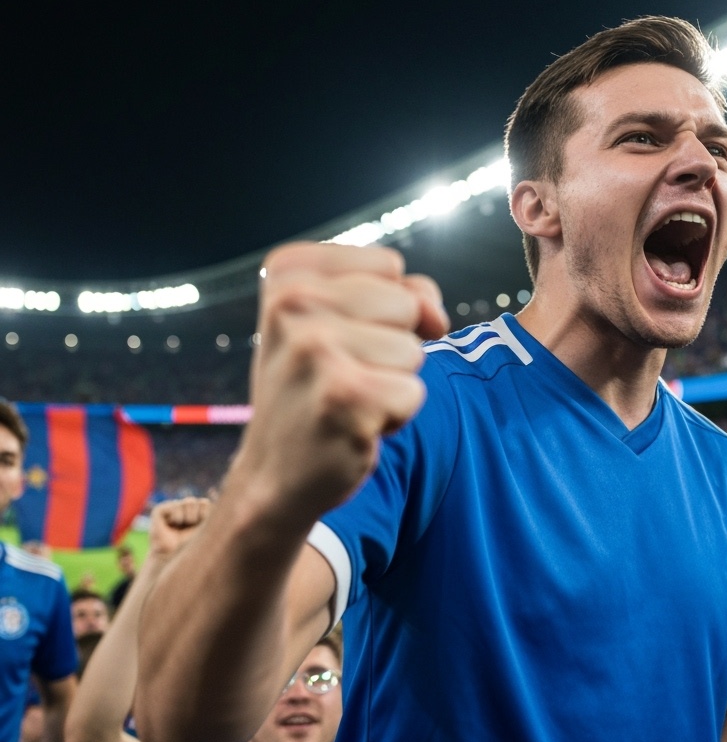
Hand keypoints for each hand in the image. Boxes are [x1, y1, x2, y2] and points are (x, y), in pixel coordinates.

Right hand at [147, 497, 210, 560]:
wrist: (173, 557)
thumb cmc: (192, 543)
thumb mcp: (206, 526)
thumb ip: (212, 510)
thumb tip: (215, 491)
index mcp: (197, 510)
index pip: (205, 503)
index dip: (204, 516)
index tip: (198, 528)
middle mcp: (184, 507)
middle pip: (198, 501)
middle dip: (196, 517)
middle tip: (188, 527)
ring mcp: (172, 506)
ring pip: (189, 501)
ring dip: (187, 518)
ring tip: (179, 527)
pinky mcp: (160, 509)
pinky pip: (175, 506)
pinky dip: (176, 518)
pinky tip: (170, 525)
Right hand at [235, 243, 448, 525]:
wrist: (274, 475)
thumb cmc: (317, 388)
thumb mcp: (345, 322)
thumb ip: (403, 293)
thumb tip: (437, 316)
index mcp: (288, 271)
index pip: (389, 266)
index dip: (382, 310)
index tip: (335, 340)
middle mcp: (292, 302)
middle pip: (406, 304)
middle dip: (389, 346)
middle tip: (341, 376)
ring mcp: (314, 349)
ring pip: (413, 350)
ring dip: (391, 382)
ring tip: (346, 399)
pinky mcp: (343, 396)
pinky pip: (413, 392)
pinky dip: (395, 416)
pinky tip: (352, 425)